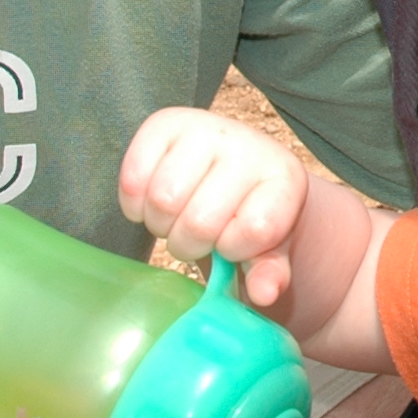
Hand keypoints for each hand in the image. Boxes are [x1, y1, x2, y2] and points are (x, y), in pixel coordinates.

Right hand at [121, 106, 309, 307]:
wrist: (228, 172)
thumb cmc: (248, 215)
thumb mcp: (267, 249)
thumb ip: (269, 273)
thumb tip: (263, 295)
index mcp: (284, 177)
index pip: (254, 230)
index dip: (234, 249)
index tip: (234, 242)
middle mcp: (248, 145)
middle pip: (198, 222)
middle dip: (191, 244)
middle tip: (198, 235)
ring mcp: (206, 128)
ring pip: (161, 201)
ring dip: (162, 225)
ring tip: (177, 217)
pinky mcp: (164, 122)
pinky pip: (132, 180)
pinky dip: (135, 205)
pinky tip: (154, 200)